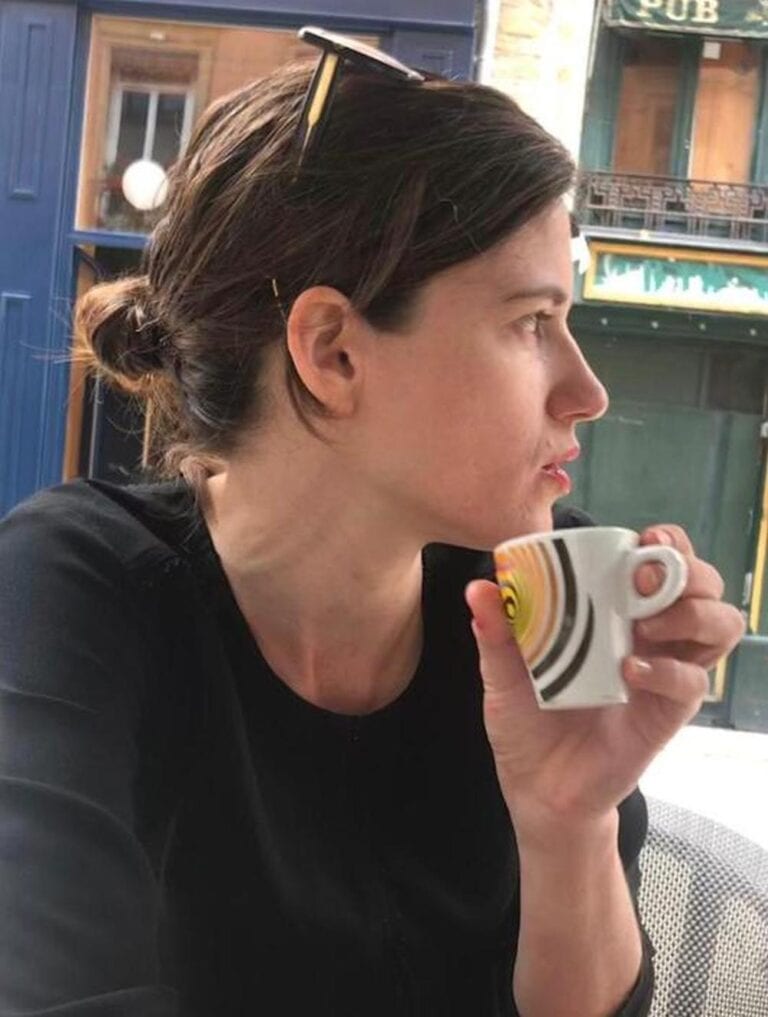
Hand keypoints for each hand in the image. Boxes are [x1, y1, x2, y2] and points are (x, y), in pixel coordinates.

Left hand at [465, 525, 744, 832]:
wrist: (536, 788)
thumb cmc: (526, 721)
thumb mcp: (503, 673)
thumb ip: (497, 632)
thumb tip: (480, 588)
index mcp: (615, 614)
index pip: (660, 564)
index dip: (666, 544)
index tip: (645, 538)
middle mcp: (649, 637)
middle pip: (702, 586)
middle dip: (684, 571)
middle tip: (643, 578)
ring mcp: (663, 674)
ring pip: (717, 627)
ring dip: (690, 614)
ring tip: (644, 623)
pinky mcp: (666, 714)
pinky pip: (692, 684)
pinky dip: (669, 672)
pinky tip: (631, 672)